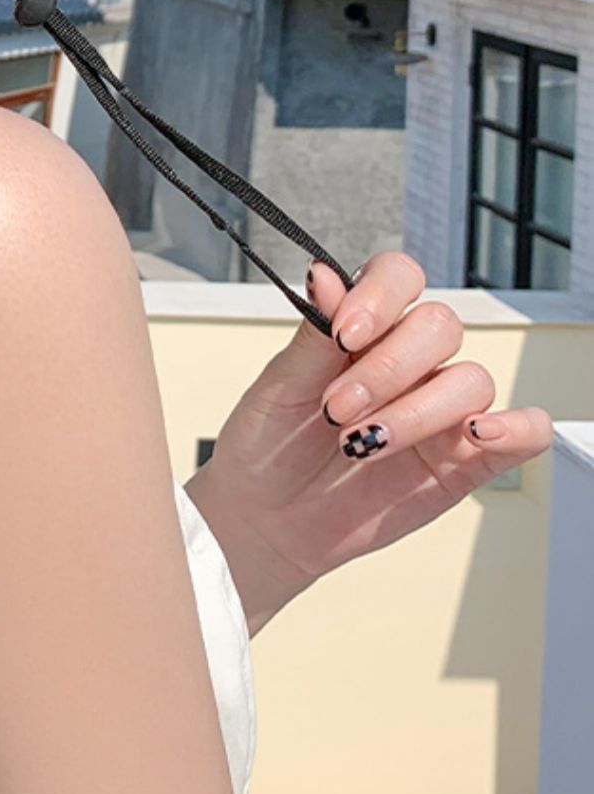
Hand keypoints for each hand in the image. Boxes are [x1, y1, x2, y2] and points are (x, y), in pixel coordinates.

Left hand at [183, 250, 554, 633]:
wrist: (269, 518)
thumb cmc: (270, 444)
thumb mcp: (279, 388)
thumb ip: (313, 336)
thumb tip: (324, 275)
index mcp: (365, 327)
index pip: (399, 277)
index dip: (380, 297)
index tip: (343, 334)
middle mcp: (411, 360)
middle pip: (440, 326)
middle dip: (388, 368)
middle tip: (338, 409)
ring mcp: (442, 410)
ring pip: (472, 378)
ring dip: (420, 410)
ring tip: (364, 443)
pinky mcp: (466, 461)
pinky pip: (524, 432)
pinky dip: (518, 427)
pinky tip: (480, 433)